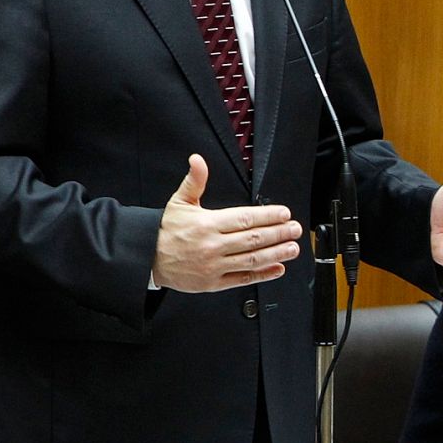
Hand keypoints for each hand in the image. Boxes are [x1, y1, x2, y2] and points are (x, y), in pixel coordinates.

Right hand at [152, 154, 301, 291]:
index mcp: (207, 224)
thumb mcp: (179, 202)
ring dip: (276, 253)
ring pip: (252, 260)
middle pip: (253, 239)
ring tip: (293, 247)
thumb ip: (195, 181)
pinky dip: (262, 274)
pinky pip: (242, 278)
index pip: (244, 219)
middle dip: (278, 234)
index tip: (284, 214)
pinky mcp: (213, 283)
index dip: (268, 216)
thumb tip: (198, 160)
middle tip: (295, 229)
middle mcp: (212, 245)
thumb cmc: (166, 230)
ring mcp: (213, 266)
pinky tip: (278, 268)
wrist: (147, 258)